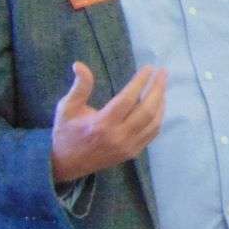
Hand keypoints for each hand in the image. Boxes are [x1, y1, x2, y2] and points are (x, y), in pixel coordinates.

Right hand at [50, 61, 167, 183]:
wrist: (65, 164)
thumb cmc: (66, 132)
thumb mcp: (67, 108)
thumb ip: (79, 87)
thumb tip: (80, 64)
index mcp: (102, 124)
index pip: (128, 99)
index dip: (140, 81)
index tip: (149, 67)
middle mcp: (118, 136)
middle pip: (147, 110)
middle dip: (157, 88)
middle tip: (163, 72)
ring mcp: (128, 147)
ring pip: (153, 123)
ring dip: (161, 102)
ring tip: (162, 86)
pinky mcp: (132, 153)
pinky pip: (152, 134)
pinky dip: (158, 118)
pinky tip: (158, 105)